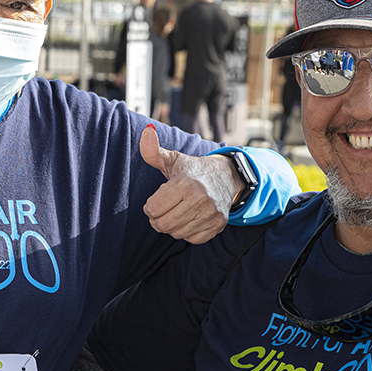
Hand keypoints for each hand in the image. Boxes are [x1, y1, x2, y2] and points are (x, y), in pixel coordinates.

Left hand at [140, 125, 245, 243]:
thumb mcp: (173, 159)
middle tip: (163, 210)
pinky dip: (187, 232)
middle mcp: (200, 199)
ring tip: (176, 212)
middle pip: (163, 224)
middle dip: (157, 219)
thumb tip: (146, 131)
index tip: (156, 199)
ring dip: (172, 226)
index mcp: (185, 183)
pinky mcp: (218, 224)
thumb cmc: (192, 170)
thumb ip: (153, 151)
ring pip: (177, 233)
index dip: (150, 206)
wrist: (226, 177)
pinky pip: (192, 239)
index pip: (153, 209)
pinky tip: (189, 219)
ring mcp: (211, 213)